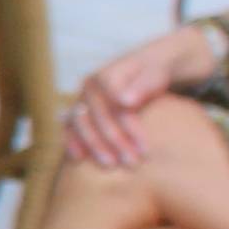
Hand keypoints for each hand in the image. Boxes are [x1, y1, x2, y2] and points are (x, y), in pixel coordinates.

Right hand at [63, 26, 220, 168]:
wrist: (150, 63)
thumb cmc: (156, 70)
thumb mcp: (158, 71)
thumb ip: (144, 83)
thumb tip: (125, 100)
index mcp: (108, 73)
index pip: (113, 103)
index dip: (127, 127)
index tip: (145, 147)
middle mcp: (90, 84)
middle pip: (97, 115)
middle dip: (114, 140)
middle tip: (133, 162)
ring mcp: (82, 97)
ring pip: (80, 123)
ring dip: (94, 145)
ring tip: (111, 165)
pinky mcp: (80, 109)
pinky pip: (70, 126)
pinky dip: (72, 141)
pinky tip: (78, 159)